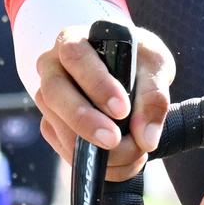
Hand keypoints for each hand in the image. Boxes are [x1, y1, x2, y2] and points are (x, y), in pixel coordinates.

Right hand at [35, 24, 173, 181]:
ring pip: (56, 126)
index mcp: (74, 41)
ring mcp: (48, 99)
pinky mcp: (52, 125)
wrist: (129, 73)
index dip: (96, 84)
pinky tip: (120, 163)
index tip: (122, 109)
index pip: (76, 57)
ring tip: (132, 154)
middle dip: (85, 121)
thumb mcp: (155, 65)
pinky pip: (63, 147)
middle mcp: (53, 68)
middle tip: (114, 140)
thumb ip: (154, 97)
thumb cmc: (137, 61)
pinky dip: (92, 161)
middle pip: (54, 93)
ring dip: (92, 148)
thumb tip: (145, 138)